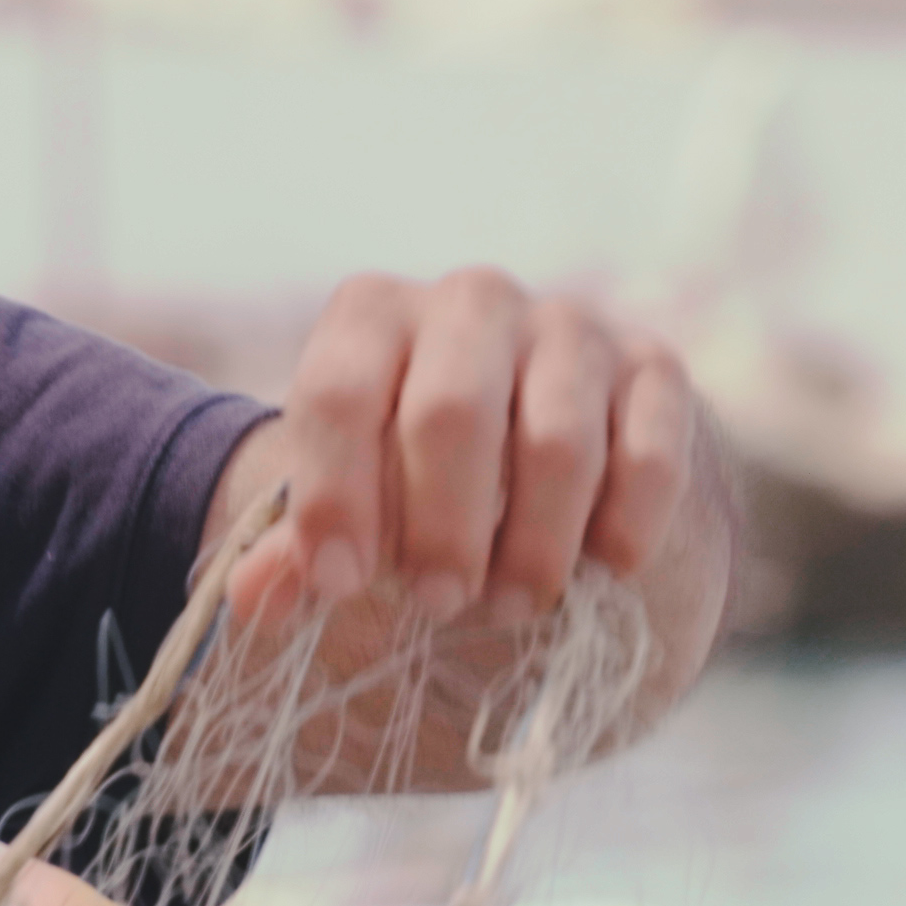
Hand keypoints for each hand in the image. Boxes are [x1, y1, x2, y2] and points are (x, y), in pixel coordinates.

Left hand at [222, 268, 702, 630]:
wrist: (535, 433)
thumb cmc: (412, 472)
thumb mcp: (347, 499)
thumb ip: (298, 548)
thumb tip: (252, 601)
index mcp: (372, 316)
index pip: (341, 395)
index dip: (334, 499)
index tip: (340, 585)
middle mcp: (470, 300)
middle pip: (451, 414)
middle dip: (441, 530)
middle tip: (438, 603)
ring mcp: (570, 327)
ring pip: (556, 443)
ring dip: (533, 546)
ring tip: (510, 605)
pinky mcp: (653, 367)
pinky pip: (648, 455)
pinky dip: (623, 528)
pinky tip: (601, 568)